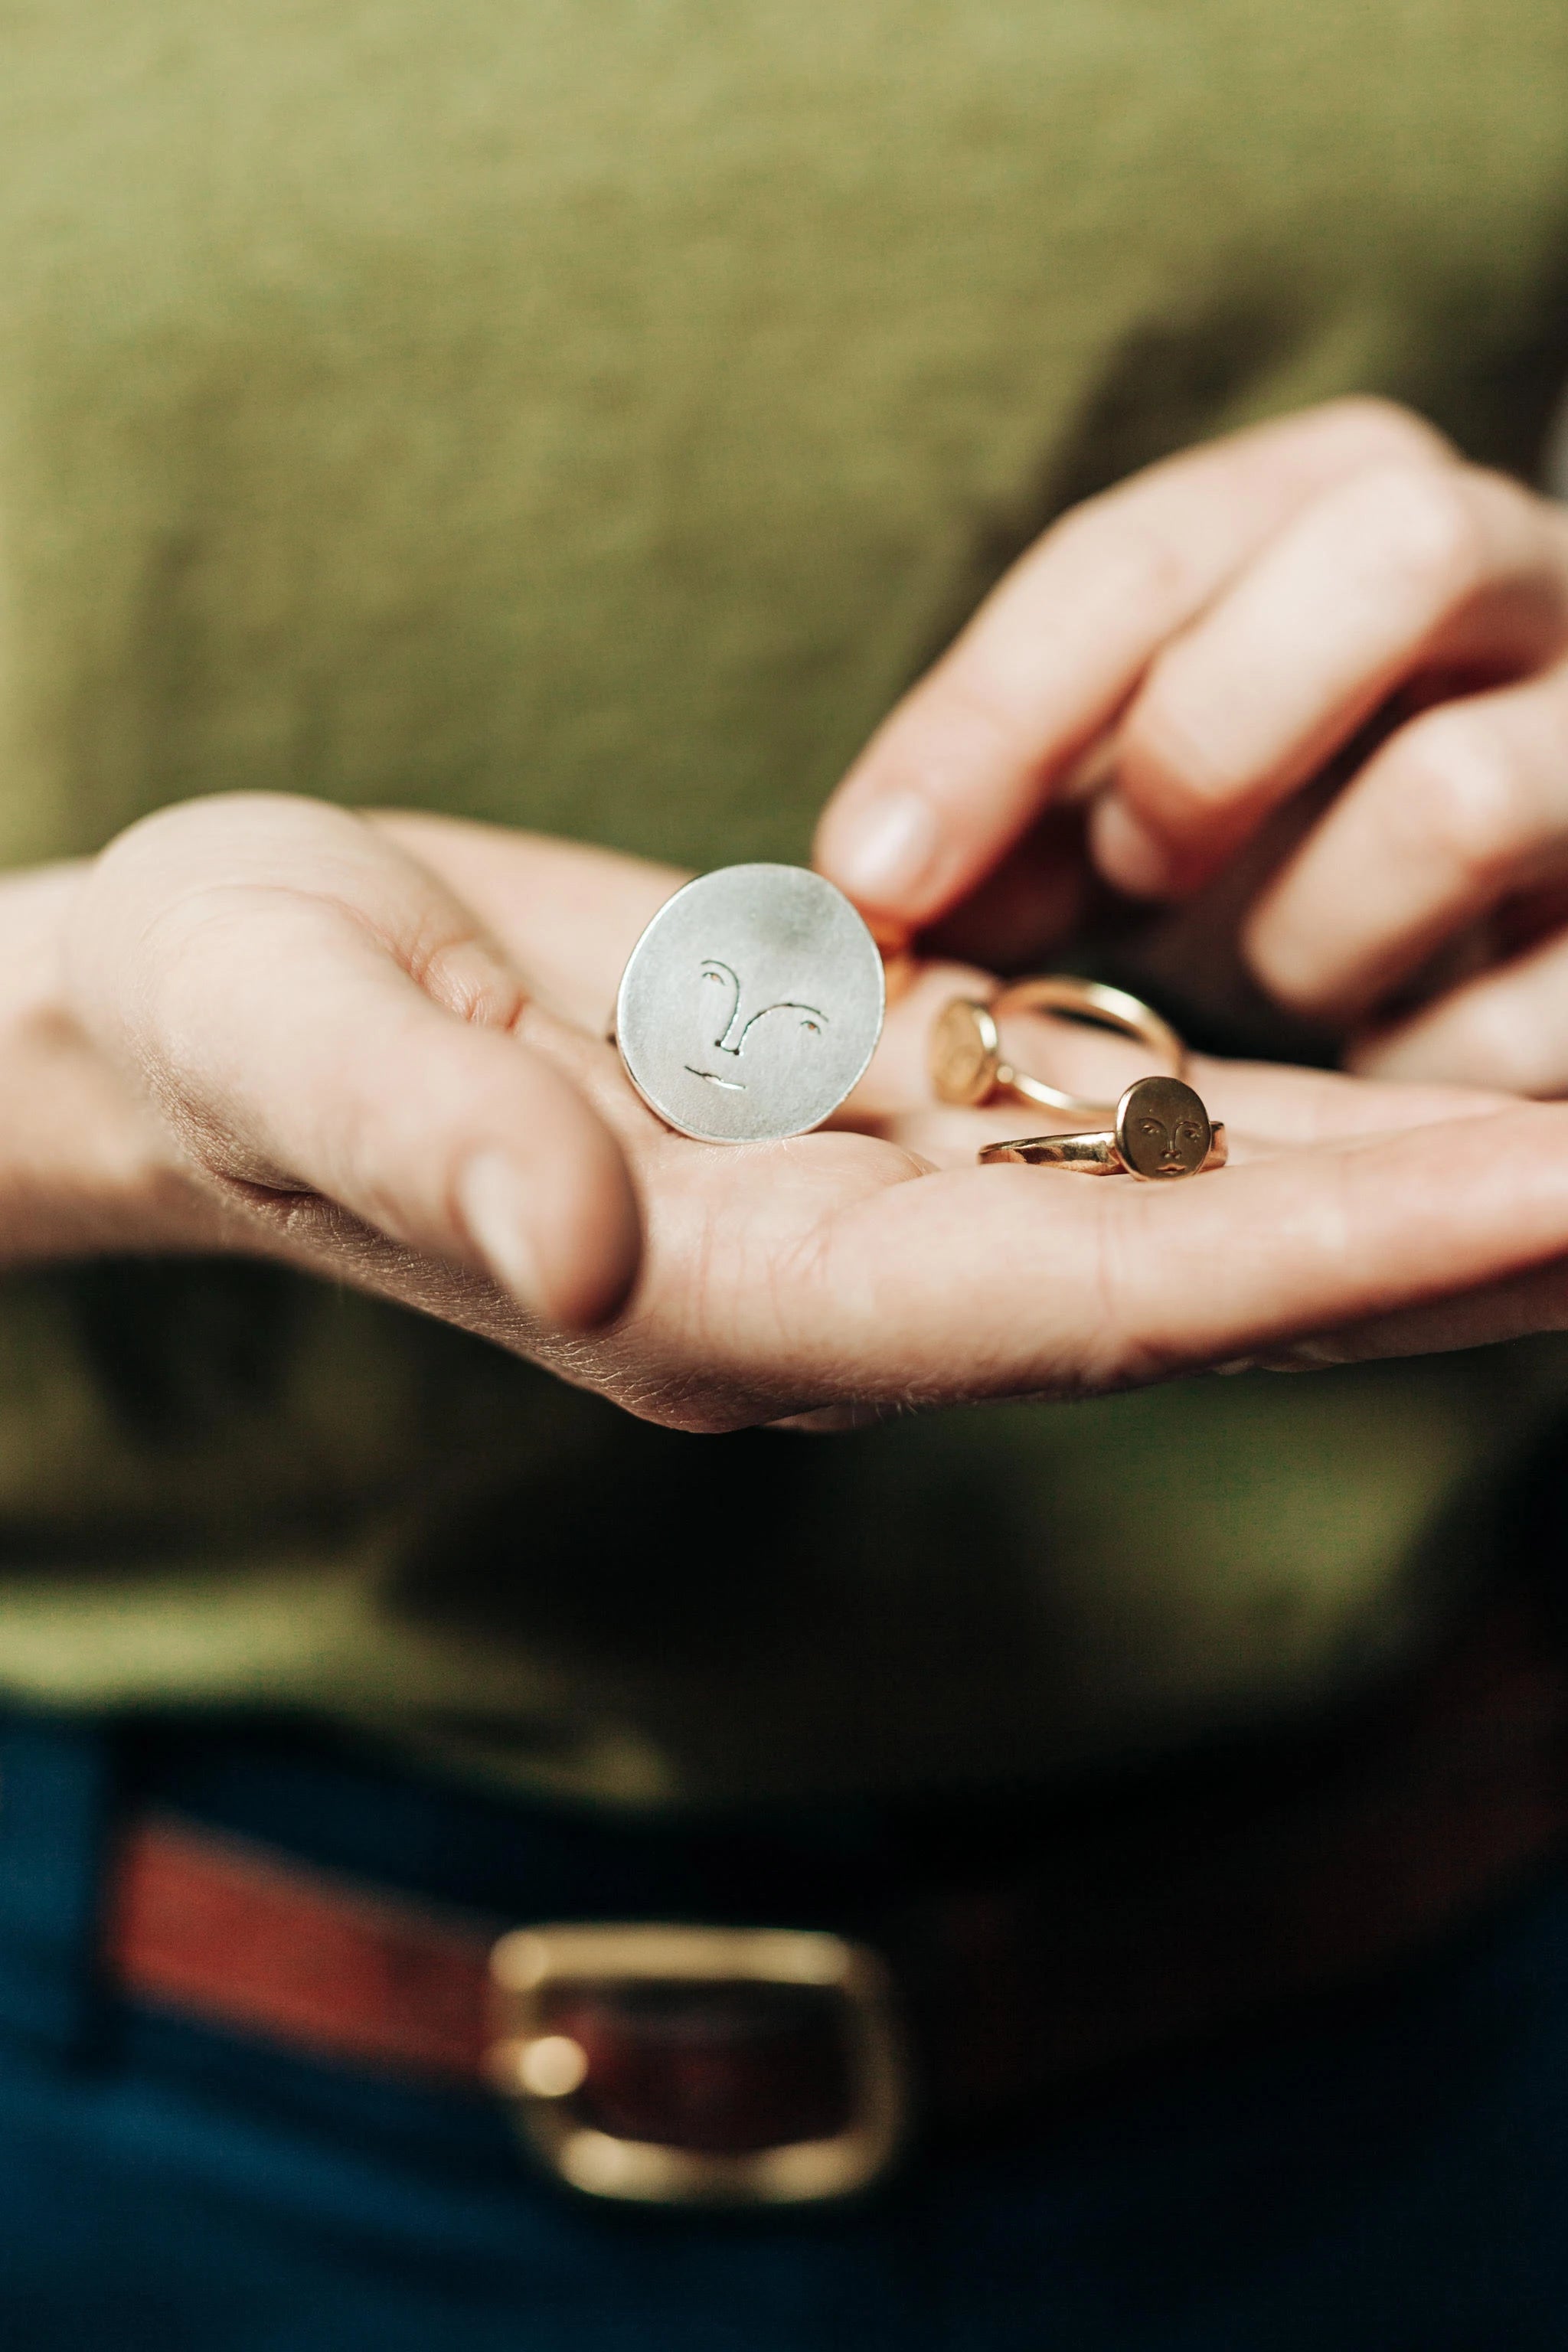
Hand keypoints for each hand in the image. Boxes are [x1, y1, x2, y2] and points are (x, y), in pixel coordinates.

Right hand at [27, 795, 1567, 1431]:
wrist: (223, 1007)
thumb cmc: (229, 1016)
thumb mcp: (282, 1038)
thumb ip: (424, 1146)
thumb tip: (581, 1246)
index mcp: (720, 1295)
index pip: (1071, 1294)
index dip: (1323, 1252)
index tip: (1549, 1197)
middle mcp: (833, 1286)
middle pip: (1193, 1290)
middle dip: (1445, 1253)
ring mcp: (862, 1210)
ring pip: (1183, 1214)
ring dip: (1413, 1194)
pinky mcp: (867, 1117)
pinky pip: (1109, 1128)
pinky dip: (1284, 1120)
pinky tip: (1435, 1096)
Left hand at [814, 398, 1567, 1090]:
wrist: (1487, 906)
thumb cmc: (1266, 835)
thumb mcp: (1116, 792)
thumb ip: (1001, 814)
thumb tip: (848, 914)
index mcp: (1340, 504)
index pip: (1150, 551)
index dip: (991, 716)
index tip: (872, 872)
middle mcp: (1518, 575)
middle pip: (1393, 550)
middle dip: (1209, 745)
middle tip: (1133, 876)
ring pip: (1465, 793)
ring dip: (1305, 938)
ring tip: (1273, 981)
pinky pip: (1532, 1005)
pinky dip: (1416, 1055)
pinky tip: (1379, 1053)